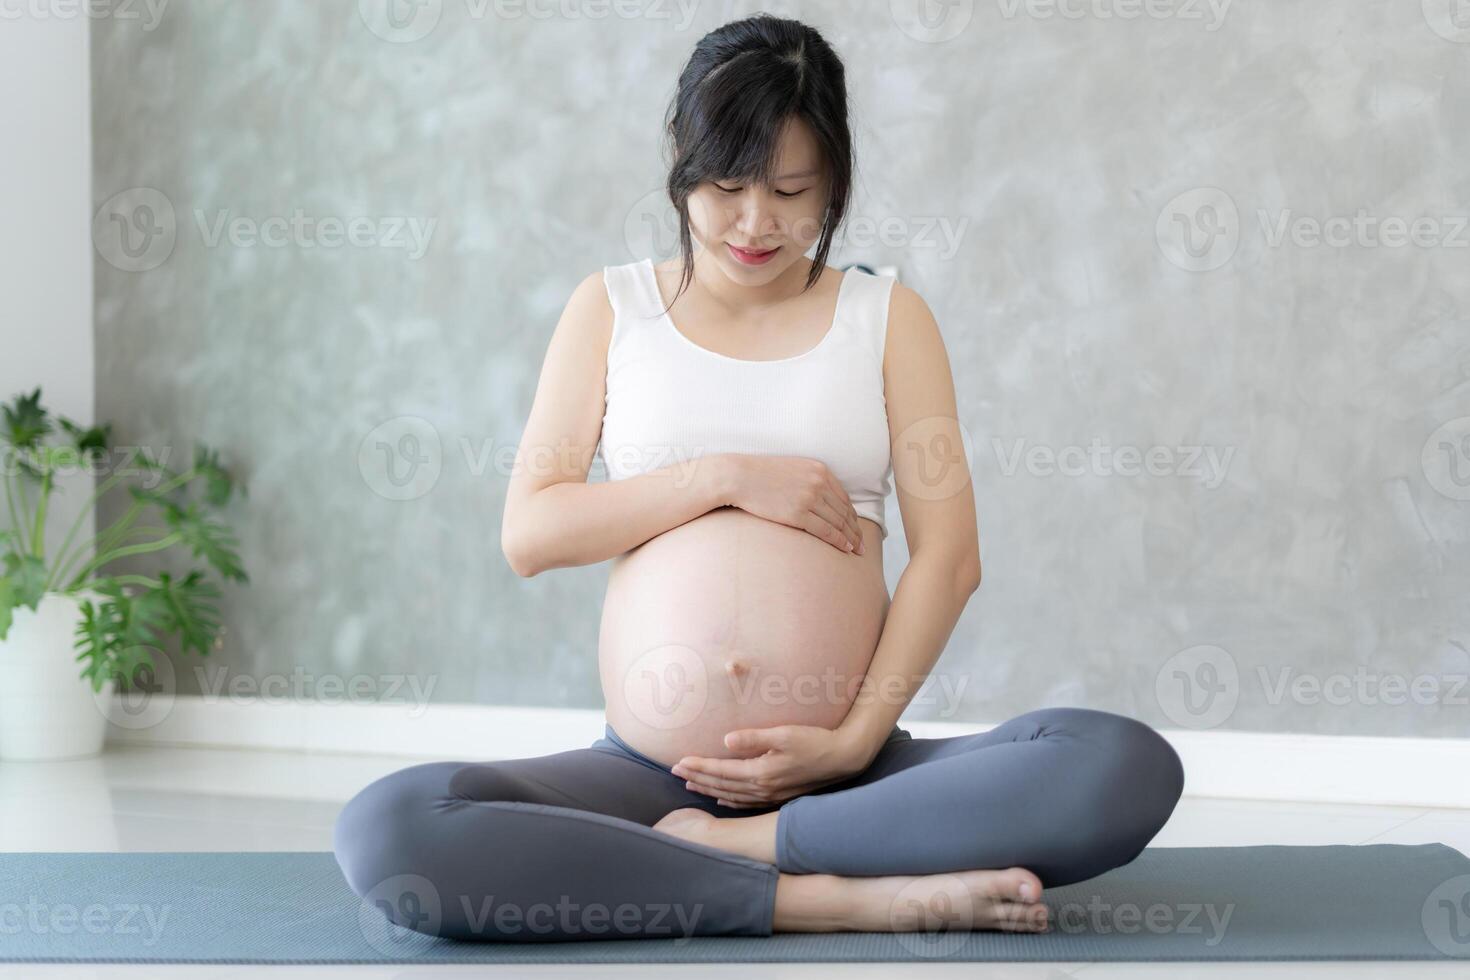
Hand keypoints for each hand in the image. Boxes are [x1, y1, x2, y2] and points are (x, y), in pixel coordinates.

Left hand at [670, 724, 871, 807]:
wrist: (842, 758)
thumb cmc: (814, 741)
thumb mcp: (784, 734)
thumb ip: (754, 738)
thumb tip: (725, 741)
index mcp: (761, 773)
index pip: (721, 771)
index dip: (698, 767)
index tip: (678, 762)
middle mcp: (763, 789)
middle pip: (721, 785)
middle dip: (697, 778)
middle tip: (674, 772)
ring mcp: (771, 796)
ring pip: (731, 796)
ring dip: (709, 789)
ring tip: (690, 784)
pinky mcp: (779, 796)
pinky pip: (746, 803)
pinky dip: (729, 800)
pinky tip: (722, 797)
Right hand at [724, 455, 864, 554]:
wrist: (739, 476)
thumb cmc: (761, 474)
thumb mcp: (793, 469)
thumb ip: (810, 480)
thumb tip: (821, 499)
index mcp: (820, 470)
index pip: (844, 498)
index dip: (853, 516)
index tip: (856, 528)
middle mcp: (819, 483)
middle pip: (845, 512)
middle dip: (855, 530)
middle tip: (862, 545)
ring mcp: (810, 498)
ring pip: (838, 522)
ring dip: (851, 538)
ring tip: (857, 550)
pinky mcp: (798, 513)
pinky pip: (826, 531)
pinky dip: (839, 541)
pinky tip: (845, 548)